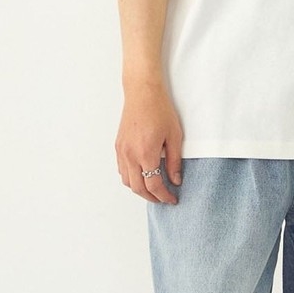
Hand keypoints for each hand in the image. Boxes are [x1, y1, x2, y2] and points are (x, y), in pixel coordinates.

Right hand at [116, 79, 183, 203]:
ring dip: (140, 189)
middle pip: (138, 188)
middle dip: (151, 197)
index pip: (153, 185)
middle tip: (163, 199)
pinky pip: (122, 170)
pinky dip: (131, 178)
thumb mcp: (174, 136)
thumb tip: (175, 180)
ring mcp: (121, 151)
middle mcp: (130, 155)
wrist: (142, 92)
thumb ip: (174, 161)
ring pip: (127, 181)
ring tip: (153, 189)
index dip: (164, 196)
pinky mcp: (118, 146)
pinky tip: (141, 175)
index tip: (172, 199)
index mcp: (146, 154)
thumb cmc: (159, 110)